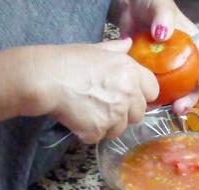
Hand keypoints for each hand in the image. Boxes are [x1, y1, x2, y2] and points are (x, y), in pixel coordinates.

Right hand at [23, 39, 158, 143]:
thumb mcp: (95, 49)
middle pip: (139, 114)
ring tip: (89, 112)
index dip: (143, 95)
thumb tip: (128, 44)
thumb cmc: (67, 61)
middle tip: (105, 106)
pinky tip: (77, 119)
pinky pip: (99, 137)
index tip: (131, 98)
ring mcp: (115, 114)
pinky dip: (89, 133)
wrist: (45, 79)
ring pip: (120, 129)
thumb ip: (116, 49)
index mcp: (131, 71)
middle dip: (125, 114)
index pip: (153, 90)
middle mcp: (128, 93)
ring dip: (107, 125)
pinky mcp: (99, 130)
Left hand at [110, 0, 198, 112]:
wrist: (128, 9)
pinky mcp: (152, 76)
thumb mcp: (161, 6)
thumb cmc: (151, 4)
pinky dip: (150, 99)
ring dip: (170, 104)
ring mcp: (168, 72)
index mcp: (195, 48)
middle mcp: (185, 63)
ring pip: (175, 94)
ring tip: (159, 109)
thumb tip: (163, 33)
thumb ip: (164, 17)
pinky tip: (143, 102)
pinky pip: (155, 92)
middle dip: (189, 99)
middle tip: (179, 107)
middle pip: (194, 87)